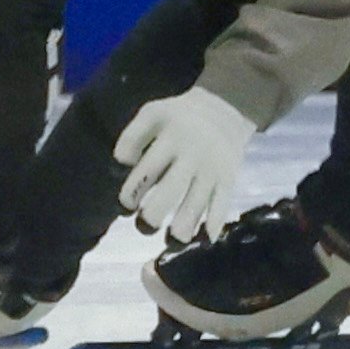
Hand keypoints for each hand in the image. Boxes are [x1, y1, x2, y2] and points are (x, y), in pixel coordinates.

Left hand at [113, 86, 257, 241]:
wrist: (226, 109)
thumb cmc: (179, 117)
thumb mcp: (152, 114)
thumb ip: (132, 137)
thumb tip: (121, 164)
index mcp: (169, 138)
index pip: (147, 168)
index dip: (132, 191)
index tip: (126, 205)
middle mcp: (192, 156)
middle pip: (171, 190)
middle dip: (154, 213)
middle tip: (145, 224)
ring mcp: (212, 170)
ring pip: (197, 204)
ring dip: (183, 226)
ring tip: (172, 239)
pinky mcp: (229, 181)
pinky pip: (221, 207)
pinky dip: (214, 225)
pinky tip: (205, 239)